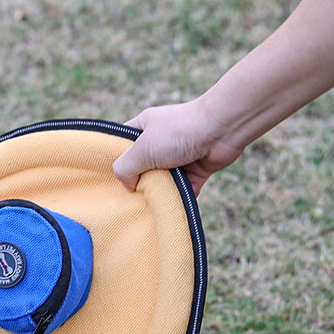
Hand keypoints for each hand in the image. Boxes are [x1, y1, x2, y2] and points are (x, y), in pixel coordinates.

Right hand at [113, 98, 244, 195]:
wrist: (222, 130)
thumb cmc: (178, 132)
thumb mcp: (141, 149)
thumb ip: (125, 168)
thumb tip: (128, 185)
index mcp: (144, 128)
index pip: (123, 145)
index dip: (116, 161)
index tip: (111, 179)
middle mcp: (160, 141)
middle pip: (141, 167)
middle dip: (138, 182)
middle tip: (131, 196)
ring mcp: (178, 155)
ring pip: (162, 180)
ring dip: (159, 191)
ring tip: (151, 204)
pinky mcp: (195, 169)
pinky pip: (183, 188)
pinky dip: (180, 197)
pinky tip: (172, 206)